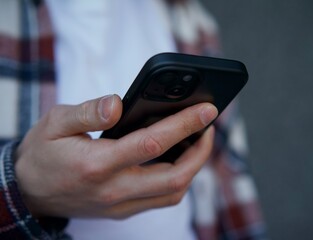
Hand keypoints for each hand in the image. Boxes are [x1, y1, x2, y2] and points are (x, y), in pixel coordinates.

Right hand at [15, 94, 216, 218]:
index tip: (207, 111)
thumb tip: (118, 103)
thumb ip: (87, 111)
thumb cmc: (42, 154)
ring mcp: (120, 204)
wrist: (29, 192)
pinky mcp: (122, 210)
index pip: (153, 143)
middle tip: (209, 128)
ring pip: (173, 193)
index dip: (185, 124)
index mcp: (98, 163)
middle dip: (201, 151)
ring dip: (193, 167)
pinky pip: (161, 199)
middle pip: (175, 177)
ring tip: (197, 142)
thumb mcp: (55, 123)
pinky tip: (177, 159)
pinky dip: (178, 179)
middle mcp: (114, 190)